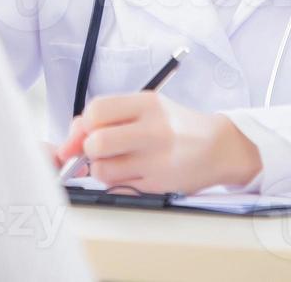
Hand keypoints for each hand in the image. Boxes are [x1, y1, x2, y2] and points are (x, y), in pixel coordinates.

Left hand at [54, 92, 260, 194]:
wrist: (219, 147)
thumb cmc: (176, 126)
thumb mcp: (148, 108)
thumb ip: (110, 116)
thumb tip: (71, 137)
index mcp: (147, 103)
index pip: (97, 110)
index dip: (83, 124)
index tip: (86, 131)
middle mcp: (153, 130)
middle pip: (96, 142)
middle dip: (88, 149)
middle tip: (98, 150)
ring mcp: (157, 159)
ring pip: (102, 169)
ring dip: (101, 168)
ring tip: (117, 162)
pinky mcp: (159, 184)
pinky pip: (117, 188)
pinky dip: (116, 183)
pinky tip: (131, 174)